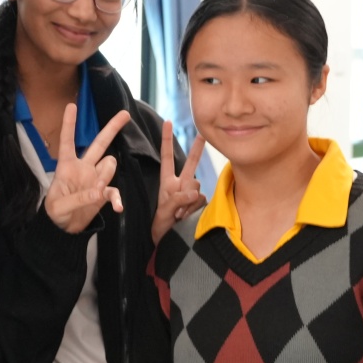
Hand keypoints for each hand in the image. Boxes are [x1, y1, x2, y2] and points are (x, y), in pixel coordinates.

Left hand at [43, 106, 132, 232]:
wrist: (64, 229)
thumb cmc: (55, 213)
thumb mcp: (59, 207)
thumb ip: (79, 198)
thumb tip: (100, 191)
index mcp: (67, 166)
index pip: (67, 142)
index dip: (69, 125)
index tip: (71, 106)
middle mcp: (83, 168)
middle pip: (99, 143)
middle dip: (112, 128)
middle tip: (125, 114)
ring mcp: (95, 178)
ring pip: (110, 164)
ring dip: (107, 174)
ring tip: (97, 191)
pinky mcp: (103, 193)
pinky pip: (114, 190)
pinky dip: (117, 199)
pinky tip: (118, 207)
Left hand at [151, 121, 206, 244]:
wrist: (167, 240)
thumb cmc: (160, 224)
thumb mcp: (164, 209)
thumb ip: (178, 198)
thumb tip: (195, 193)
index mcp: (166, 181)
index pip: (166, 156)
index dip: (166, 139)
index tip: (167, 122)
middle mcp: (180, 184)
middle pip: (191, 163)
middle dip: (197, 149)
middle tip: (202, 134)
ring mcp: (190, 193)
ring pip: (196, 186)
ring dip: (187, 200)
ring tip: (177, 214)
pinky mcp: (199, 203)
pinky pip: (201, 199)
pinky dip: (193, 208)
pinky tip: (185, 216)